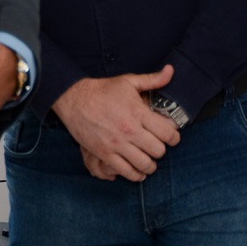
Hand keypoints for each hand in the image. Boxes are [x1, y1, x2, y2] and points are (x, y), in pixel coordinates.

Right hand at [51, 66, 179, 181]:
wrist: (72, 98)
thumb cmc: (102, 90)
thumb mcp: (128, 81)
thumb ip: (152, 79)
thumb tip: (171, 70)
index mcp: (138, 113)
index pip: (169, 134)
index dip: (174, 137)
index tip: (170, 136)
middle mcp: (129, 130)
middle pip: (159, 151)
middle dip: (160, 150)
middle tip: (155, 146)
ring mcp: (116, 144)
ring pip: (145, 164)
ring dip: (149, 164)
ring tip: (147, 159)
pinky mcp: (104, 153)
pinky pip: (126, 171)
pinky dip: (135, 174)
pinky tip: (136, 169)